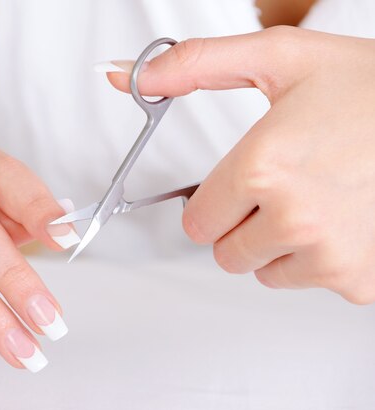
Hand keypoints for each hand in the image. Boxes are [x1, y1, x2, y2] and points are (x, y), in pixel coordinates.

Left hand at [106, 27, 374, 303]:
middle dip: (242, 224)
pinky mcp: (359, 280)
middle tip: (283, 186)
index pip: (196, 222)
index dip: (214, 201)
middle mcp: (295, 217)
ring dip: (278, 244)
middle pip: (225, 252)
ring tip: (318, 199)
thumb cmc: (371, 88)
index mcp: (263, 166)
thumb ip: (193, 66)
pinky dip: (319, 259)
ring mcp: (330, 254)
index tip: (239, 183)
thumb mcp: (277, 57)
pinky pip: (310, 283)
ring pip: (264, 272)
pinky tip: (345, 219)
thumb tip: (126, 76)